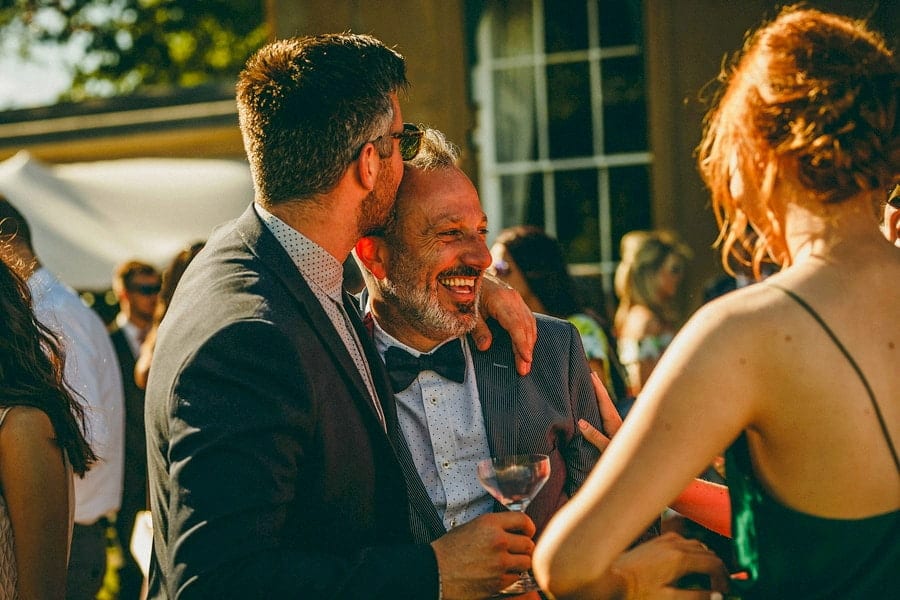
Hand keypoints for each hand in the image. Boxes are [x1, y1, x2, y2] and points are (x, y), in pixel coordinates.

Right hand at [431, 512, 536, 599]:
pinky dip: (511, 577)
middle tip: (517, 551)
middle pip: (528, 543)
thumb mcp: (470, 527)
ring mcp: (500, 562)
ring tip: (509, 564)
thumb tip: (510, 530)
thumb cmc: (448, 551)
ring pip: (526, 562)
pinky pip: (516, 578)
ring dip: (520, 563)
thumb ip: (493, 527)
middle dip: (524, 548)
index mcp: (490, 523)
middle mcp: (498, 541)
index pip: (523, 520)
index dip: (528, 527)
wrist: (435, 572)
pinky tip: (500, 574)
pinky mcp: (499, 581)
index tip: (527, 532)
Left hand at [475, 273, 535, 375]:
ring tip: (526, 362)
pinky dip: (528, 334)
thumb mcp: (468, 311)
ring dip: (529, 343)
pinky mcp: (516, 301)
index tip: (525, 359)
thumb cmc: (467, 293)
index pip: (516, 325)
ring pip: (529, 323)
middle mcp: (512, 298)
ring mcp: (516, 298)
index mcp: (500, 300)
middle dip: (526, 349)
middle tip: (524, 369)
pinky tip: (526, 346)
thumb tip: (486, 347)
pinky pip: (527, 318)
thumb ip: (478, 329)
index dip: (521, 344)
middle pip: (525, 326)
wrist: (467, 273)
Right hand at [578, 372, 622, 451]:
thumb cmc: (621, 456)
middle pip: (606, 399)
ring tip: (595, 383)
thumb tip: (581, 422)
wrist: (637, 462)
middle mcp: (615, 419)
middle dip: (599, 386)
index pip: (603, 400)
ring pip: (607, 404)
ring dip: (601, 393)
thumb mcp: (605, 448)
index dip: (597, 387)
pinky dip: (602, 402)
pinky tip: (600, 404)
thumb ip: (594, 436)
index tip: (591, 375)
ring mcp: (616, 424)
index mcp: (612, 421)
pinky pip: (607, 410)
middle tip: (592, 372)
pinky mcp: (616, 429)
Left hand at [610, 532, 728, 598]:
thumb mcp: (668, 599)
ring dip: (705, 560)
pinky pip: (683, 542)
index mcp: (680, 558)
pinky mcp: (657, 541)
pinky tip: (687, 565)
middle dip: (717, 570)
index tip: (725, 592)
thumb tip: (717, 597)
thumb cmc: (636, 591)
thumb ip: (695, 597)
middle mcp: (674, 545)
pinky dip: (692, 552)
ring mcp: (665, 540)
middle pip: (708, 553)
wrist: (611, 577)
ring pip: (696, 546)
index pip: (714, 564)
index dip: (724, 579)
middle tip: (719, 588)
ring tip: (706, 579)